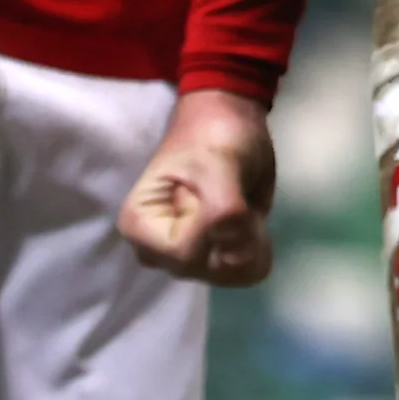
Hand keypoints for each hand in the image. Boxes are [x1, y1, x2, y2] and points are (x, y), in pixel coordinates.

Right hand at [117, 89, 278, 286]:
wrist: (230, 123)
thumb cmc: (213, 136)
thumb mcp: (218, 163)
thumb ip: (222, 208)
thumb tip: (231, 246)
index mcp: (140, 226)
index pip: (183, 255)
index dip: (216, 234)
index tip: (229, 200)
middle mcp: (158, 250)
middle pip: (207, 271)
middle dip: (237, 238)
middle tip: (242, 199)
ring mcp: (187, 256)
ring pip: (229, 276)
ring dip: (251, 242)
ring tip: (244, 206)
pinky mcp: (212, 257)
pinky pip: (243, 274)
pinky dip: (258, 250)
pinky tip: (252, 223)